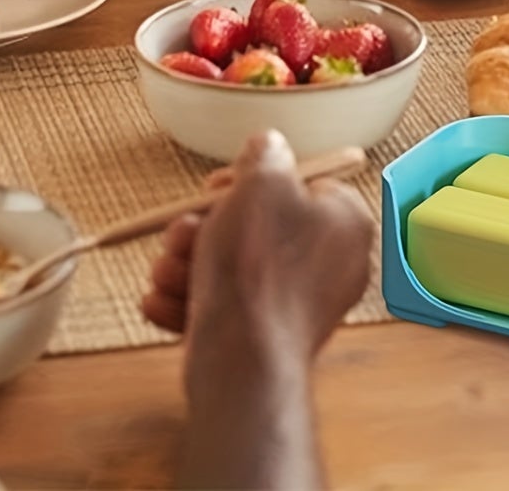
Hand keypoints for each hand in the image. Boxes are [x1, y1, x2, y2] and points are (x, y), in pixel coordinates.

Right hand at [142, 130, 370, 351]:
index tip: (218, 187)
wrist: (243, 360)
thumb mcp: (261, 180)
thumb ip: (266, 152)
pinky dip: (189, 301)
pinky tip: (163, 301)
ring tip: (169, 270)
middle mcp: (331, 263)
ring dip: (188, 262)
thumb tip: (267, 147)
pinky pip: (224, 305)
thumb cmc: (257, 265)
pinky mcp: (266, 337)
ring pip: (231, 265)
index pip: (299, 181)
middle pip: (256, 224)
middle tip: (182, 232)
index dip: (251, 179)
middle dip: (204, 226)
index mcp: (345, 221)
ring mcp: (298, 305)